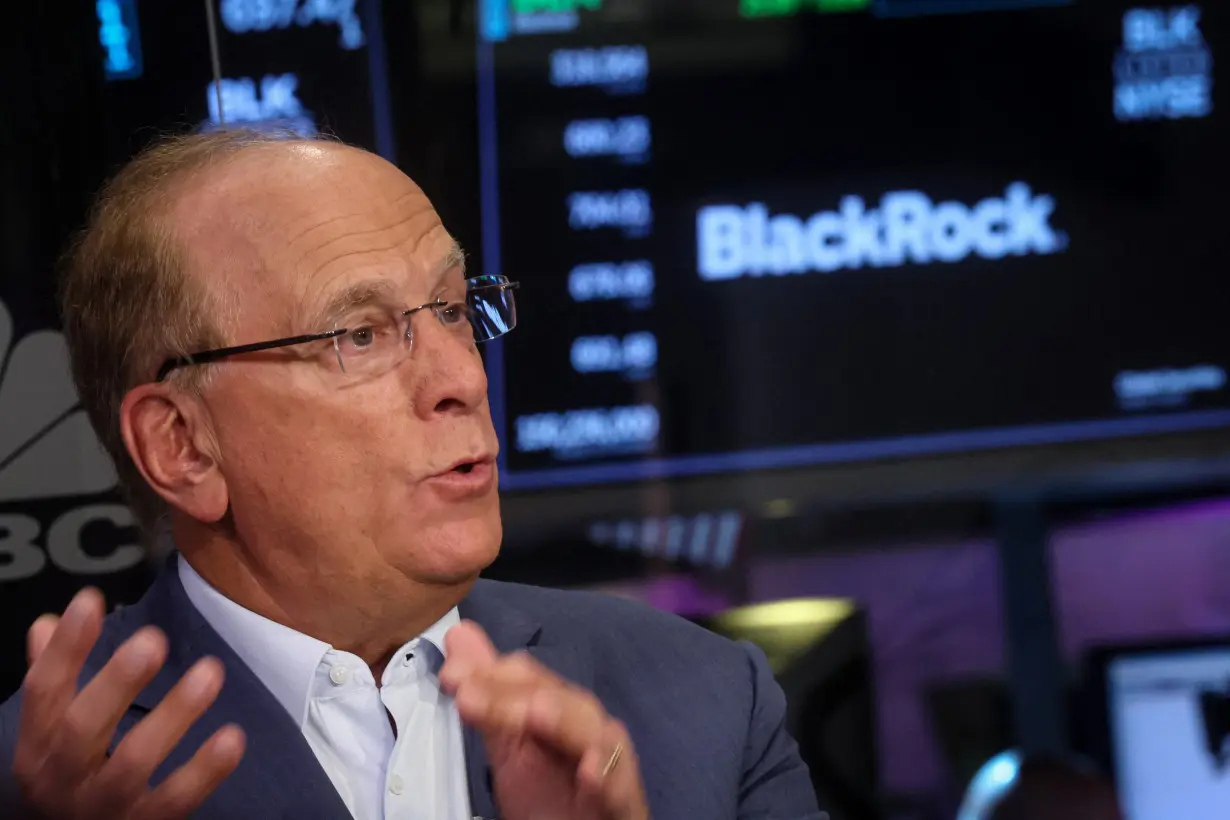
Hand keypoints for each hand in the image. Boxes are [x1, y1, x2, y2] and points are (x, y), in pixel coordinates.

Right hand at [11, 587, 245, 819]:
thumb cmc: (70, 778)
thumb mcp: (50, 736)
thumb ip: (53, 682)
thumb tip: (46, 623)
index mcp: (38, 746)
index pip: (45, 691)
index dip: (66, 647)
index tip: (90, 599)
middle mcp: (63, 777)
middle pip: (84, 728)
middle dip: (118, 681)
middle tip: (153, 639)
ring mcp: (104, 806)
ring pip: (133, 762)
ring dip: (173, 715)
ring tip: (210, 671)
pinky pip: (176, 800)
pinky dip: (205, 770)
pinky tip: (233, 736)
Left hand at [440, 622, 648, 819]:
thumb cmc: (550, 794)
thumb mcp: (508, 743)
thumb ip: (487, 693)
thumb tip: (459, 634)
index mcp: (559, 709)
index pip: (527, 678)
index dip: (490, 674)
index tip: (451, 678)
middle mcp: (587, 727)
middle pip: (556, 699)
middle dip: (513, 696)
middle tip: (470, 697)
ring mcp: (609, 760)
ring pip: (591, 732)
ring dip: (565, 721)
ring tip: (537, 713)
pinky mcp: (623, 799)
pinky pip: (619, 784)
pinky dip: (607, 776)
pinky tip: (589, 772)